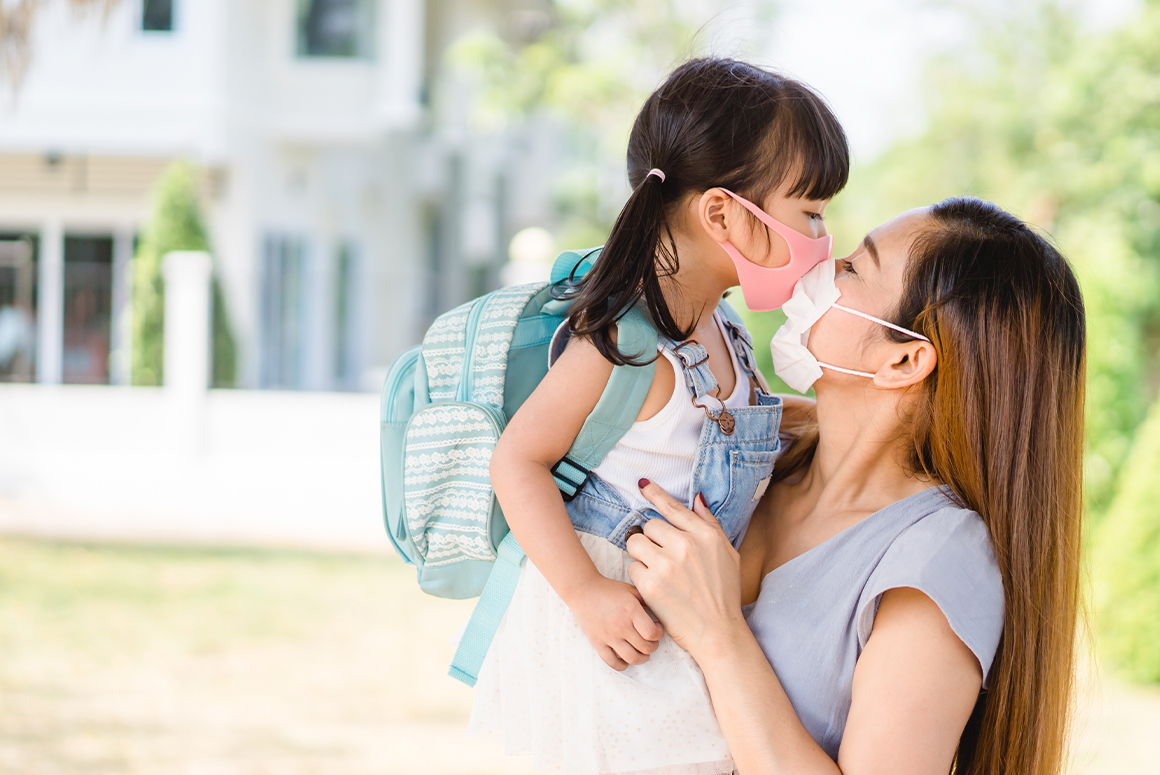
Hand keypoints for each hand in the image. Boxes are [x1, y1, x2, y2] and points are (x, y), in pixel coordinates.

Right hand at [567, 575, 663, 670]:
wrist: (583, 590)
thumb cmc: (609, 589)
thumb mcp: (631, 590)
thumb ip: (646, 601)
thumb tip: (660, 613)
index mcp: (631, 610)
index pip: (652, 633)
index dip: (659, 634)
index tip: (657, 629)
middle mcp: (621, 625)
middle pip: (645, 648)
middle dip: (653, 647)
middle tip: (651, 641)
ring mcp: (608, 636)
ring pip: (631, 658)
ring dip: (641, 659)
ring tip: (642, 652)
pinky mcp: (597, 643)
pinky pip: (612, 662)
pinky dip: (622, 665)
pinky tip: (626, 659)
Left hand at [625, 484, 745, 658]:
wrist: (717, 631)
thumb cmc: (724, 593)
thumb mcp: (728, 554)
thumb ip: (710, 524)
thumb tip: (696, 498)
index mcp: (704, 536)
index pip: (672, 508)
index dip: (654, 493)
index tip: (643, 484)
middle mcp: (685, 546)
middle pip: (649, 526)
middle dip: (651, 538)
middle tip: (661, 555)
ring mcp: (666, 565)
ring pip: (635, 543)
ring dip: (641, 553)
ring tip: (655, 569)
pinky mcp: (650, 584)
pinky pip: (632, 567)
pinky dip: (639, 575)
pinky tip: (654, 585)